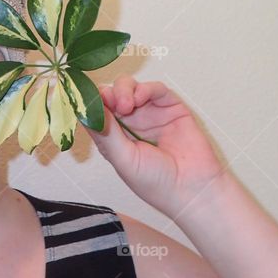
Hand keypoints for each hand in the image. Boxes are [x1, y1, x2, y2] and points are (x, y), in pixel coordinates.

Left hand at [83, 74, 225, 218]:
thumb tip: (85, 110)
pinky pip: (155, 89)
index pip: (97, 111)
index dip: (91, 103)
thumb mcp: (123, 159)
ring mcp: (150, 113)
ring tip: (126, 105)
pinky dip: (145, 88)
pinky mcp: (170, 107)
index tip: (89, 102)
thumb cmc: (156, 182)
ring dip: (124, 90)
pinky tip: (140, 98)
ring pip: (130, 87)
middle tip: (111, 103)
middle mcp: (130, 122)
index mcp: (114, 136)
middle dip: (107, 94)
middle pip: (111, 94)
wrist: (193, 189)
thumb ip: (105, 133)